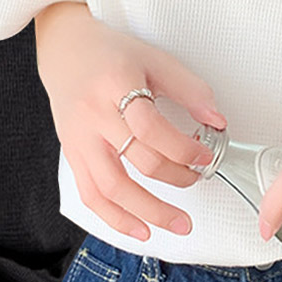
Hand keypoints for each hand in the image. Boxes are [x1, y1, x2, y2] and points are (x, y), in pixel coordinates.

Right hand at [35, 2, 226, 240]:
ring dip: (148, 212)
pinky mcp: (72, 155)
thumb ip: (189, 88)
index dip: (183, 148)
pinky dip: (116, 219)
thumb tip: (217, 122)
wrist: (64, 51)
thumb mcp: (154, 58)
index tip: (206, 154)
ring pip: (111, 188)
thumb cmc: (111, 54)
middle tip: (198, 179)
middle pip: (137, 162)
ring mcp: (78, 139)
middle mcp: (93, 116)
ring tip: (178, 224)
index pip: (151, 128)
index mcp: (115, 85)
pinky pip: (90, 196)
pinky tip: (141, 230)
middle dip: (176, 178)